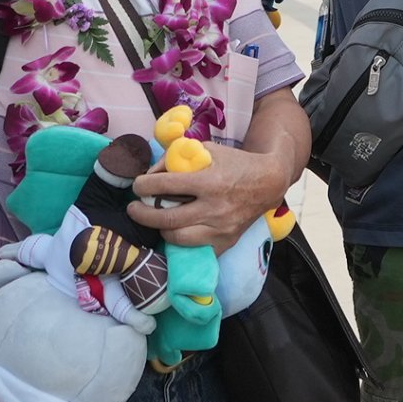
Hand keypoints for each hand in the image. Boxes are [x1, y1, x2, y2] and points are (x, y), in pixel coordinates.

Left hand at [135, 141, 282, 252]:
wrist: (268, 183)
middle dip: (142, 214)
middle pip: (166, 219)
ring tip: (157, 221)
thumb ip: (177, 159)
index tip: (137, 185)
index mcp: (209, 181)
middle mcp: (214, 208)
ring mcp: (221, 228)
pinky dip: (181, 243)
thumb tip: (151, 174)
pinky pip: (195, 250)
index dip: (143, 185)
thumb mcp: (207, 150)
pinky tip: (176, 233)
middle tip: (134, 209)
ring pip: (177, 238)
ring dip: (160, 229)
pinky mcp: (226, 242)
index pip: (165, 186)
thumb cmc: (235, 163)